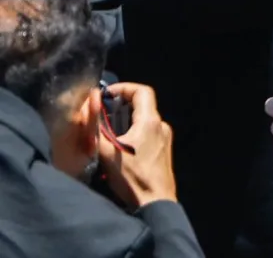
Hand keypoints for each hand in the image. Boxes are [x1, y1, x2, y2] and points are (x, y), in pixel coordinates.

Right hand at [97, 83, 176, 208]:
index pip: (142, 91)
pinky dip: (134, 134)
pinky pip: (148, 134)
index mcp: (150, 121)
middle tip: (102, 115)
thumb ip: (95, 127)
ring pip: (145, 121)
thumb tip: (89, 105)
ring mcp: (165, 139)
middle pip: (143, 105)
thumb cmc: (132, 177)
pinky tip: (120, 149)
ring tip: (108, 134)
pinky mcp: (164, 151)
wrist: (155, 202)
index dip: (124, 88)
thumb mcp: (106, 151)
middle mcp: (161, 126)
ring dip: (126, 122)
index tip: (107, 95)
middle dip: (121, 107)